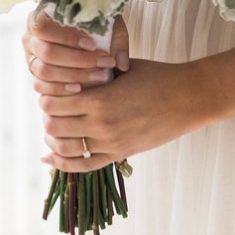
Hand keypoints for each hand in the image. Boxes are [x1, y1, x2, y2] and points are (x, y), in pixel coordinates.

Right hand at [22, 8, 129, 96]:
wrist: (87, 34)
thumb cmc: (95, 23)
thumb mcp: (108, 22)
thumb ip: (117, 39)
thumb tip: (121, 65)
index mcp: (39, 17)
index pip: (45, 28)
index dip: (67, 38)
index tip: (93, 44)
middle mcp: (30, 39)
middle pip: (47, 53)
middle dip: (79, 60)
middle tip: (105, 64)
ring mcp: (30, 60)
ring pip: (45, 72)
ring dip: (75, 75)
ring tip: (101, 76)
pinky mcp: (35, 78)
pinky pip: (42, 87)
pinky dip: (61, 89)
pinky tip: (81, 88)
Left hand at [38, 56, 213, 171]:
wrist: (188, 98)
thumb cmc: (158, 76)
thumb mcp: (124, 68)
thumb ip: (98, 74)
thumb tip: (73, 73)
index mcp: (101, 98)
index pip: (56, 103)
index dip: (46, 96)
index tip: (47, 90)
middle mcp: (102, 124)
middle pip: (55, 126)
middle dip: (48, 117)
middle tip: (49, 108)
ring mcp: (110, 143)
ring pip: (66, 148)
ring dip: (53, 138)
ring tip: (51, 128)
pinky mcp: (120, 154)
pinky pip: (84, 166)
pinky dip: (63, 163)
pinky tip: (51, 157)